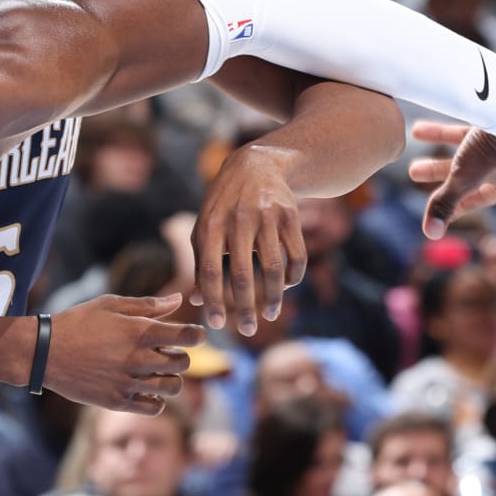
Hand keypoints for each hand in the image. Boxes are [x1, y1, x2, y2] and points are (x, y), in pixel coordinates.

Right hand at [44, 294, 206, 412]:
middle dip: (180, 356)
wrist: (43, 353)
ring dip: (170, 379)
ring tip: (156, 372)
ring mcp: (127, 382)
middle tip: (166, 352)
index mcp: (139, 331)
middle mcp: (137, 358)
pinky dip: (155, 400)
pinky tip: (145, 389)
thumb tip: (179, 300)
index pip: (189, 336)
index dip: (198, 335)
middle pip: (184, 363)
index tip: (192, 335)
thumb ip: (148, 305)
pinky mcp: (116, 401)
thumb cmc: (77, 323)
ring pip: (173, 388)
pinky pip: (153, 407)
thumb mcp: (110, 305)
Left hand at [188, 145, 307, 335]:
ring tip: (270, 314)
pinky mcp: (291, 216)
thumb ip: (201, 262)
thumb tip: (198, 301)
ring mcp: (267, 217)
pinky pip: (297, 255)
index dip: (213, 300)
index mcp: (211, 225)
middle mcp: (238, 220)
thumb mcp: (205, 226)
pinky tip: (286, 287)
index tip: (217, 325)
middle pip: (242, 275)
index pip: (209, 270)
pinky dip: (293, 277)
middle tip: (248, 331)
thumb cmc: (224, 204)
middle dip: (244, 308)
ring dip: (273, 297)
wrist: (257, 165)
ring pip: (273, 268)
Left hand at [407, 74, 495, 238]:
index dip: (453, 205)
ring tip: (415, 131)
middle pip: (468, 171)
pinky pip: (472, 123)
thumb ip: (445, 203)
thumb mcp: (464, 179)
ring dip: (439, 138)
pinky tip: (431, 118)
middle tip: (413, 170)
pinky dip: (450, 123)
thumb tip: (431, 233)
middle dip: (439, 171)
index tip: (432, 206)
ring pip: (468, 144)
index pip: (476, 199)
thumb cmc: (493, 148)